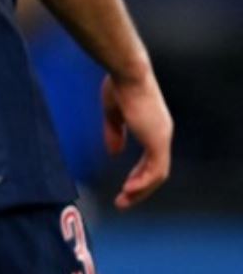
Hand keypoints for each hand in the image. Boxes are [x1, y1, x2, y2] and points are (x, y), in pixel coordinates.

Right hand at [102, 70, 171, 209]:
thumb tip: (115, 153)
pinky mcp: (157, 140)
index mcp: (152, 127)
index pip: (150, 160)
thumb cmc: (118, 86)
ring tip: (124, 200)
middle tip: (123, 201)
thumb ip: (114, 133)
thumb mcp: (113, 114)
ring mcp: (161, 137)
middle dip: (139, 189)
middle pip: (155, 172)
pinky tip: (130, 189)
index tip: (125, 186)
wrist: (127, 73)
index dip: (138, 175)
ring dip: (141, 190)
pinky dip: (143, 182)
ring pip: (157, 174)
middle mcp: (160, 134)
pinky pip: (155, 169)